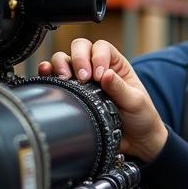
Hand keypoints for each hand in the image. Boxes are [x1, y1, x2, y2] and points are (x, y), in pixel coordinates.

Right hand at [38, 38, 167, 160]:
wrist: (136, 141)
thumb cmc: (141, 118)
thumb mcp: (135, 101)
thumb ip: (120, 88)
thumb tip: (106, 74)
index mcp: (116, 65)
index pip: (102, 48)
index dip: (97, 57)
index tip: (100, 76)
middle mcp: (97, 68)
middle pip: (80, 47)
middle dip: (78, 59)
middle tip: (82, 78)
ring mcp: (82, 81)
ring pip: (64, 60)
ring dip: (61, 65)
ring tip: (64, 78)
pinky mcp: (71, 94)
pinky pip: (55, 78)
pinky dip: (48, 74)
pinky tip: (47, 76)